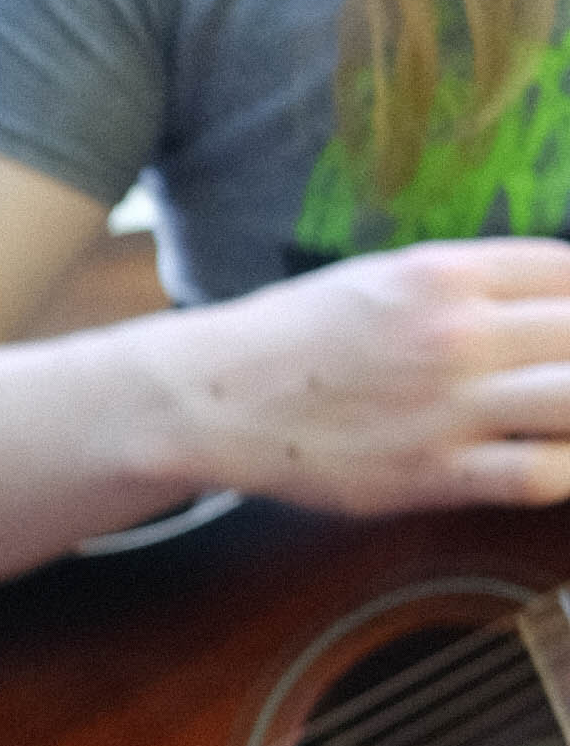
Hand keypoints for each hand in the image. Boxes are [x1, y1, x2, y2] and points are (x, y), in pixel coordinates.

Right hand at [185, 241, 569, 518]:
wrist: (212, 396)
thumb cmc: (299, 337)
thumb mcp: (386, 278)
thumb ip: (471, 284)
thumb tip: (552, 300)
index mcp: (445, 273)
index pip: (569, 271)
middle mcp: (455, 333)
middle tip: (564, 371)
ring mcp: (446, 406)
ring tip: (565, 414)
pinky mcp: (431, 473)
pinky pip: (538, 474)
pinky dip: (568, 467)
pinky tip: (561, 460)